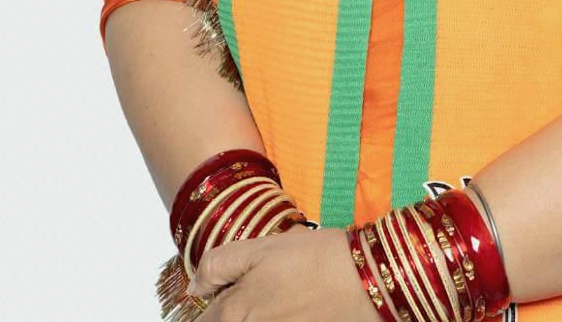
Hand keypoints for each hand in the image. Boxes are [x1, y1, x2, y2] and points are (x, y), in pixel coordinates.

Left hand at [185, 223, 380, 321]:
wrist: (366, 280)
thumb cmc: (316, 260)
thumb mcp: (262, 247)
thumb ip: (219, 264)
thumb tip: (195, 287)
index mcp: (233, 314)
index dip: (208, 306)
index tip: (219, 294)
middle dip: (230, 312)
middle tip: (260, 291)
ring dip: (253, 314)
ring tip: (278, 297)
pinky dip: (275, 318)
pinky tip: (292, 307)